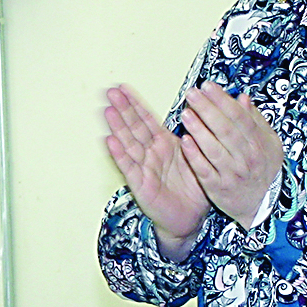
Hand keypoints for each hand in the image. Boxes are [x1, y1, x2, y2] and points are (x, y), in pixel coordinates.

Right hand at [103, 84, 213, 257]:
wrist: (191, 218)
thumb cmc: (193, 189)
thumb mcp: (198, 157)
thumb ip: (196, 138)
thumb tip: (198, 112)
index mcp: (165, 144)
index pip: (147, 119)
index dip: (135, 103)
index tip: (124, 88)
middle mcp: (151, 153)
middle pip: (134, 127)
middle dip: (123, 109)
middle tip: (111, 92)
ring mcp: (144, 167)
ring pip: (128, 143)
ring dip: (118, 127)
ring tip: (108, 111)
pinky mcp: (140, 184)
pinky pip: (129, 167)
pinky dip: (120, 154)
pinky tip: (111, 141)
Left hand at [176, 84, 283, 228]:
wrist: (263, 205)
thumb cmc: (263, 169)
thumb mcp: (268, 144)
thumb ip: (254, 121)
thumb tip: (242, 98)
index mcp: (258, 143)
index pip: (239, 117)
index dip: (223, 100)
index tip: (208, 86)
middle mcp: (246, 158)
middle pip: (226, 130)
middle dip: (208, 109)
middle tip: (192, 94)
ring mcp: (232, 174)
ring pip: (215, 149)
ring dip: (199, 130)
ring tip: (185, 113)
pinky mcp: (218, 188)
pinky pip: (205, 170)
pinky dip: (195, 156)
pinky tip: (184, 142)